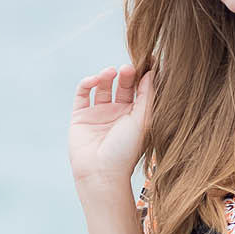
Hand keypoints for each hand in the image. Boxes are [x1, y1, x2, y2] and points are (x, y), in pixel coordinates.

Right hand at [69, 60, 155, 191]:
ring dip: (106, 75)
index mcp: (135, 115)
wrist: (101, 173)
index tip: (147, 60)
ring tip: (111, 72)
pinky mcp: (81, 116)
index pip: (139, 89)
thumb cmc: (126, 151)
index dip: (142, 74)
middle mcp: (118, 113)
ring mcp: (98, 114)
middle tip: (128, 68)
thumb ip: (148, 94)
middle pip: (122, 85)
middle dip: (126, 74)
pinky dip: (87, 82)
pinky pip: (83, 93)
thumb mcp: (143, 120)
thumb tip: (153, 70)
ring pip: (102, 86)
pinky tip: (95, 80)